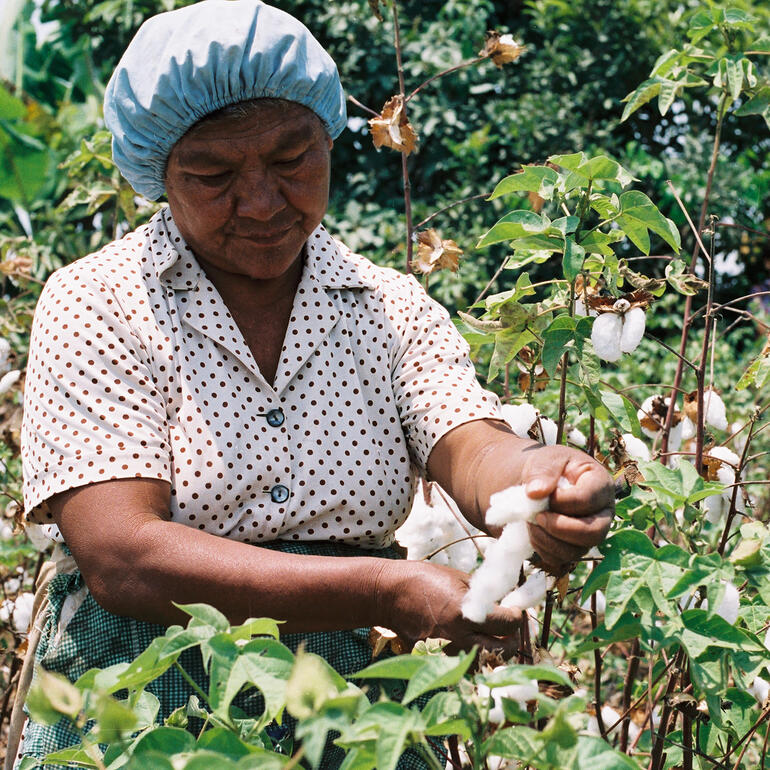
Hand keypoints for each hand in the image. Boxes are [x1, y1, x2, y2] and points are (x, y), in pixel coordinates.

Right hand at [376, 559, 521, 654]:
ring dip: (492, 647)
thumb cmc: (422, 579)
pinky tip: (468, 638)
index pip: (509, 624)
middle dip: (511, 636)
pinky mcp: (437, 658)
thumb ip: (483, 592)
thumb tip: (505, 598)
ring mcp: (448, 651)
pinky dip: (471, 653)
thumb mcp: (457, 578)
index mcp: (467, 613)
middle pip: (504, 648)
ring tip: (489, 632)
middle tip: (508, 624)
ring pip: (485, 659)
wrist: (388, 595)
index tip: (515, 608)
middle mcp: (460, 637)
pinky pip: (464, 661)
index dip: (517, 615)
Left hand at [514, 444, 613, 573]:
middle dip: (561, 528)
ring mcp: (591, 533)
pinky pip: (562, 559)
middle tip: (538, 517)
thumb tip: (536, 492)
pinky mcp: (575, 547)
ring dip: (548, 539)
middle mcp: (603, 513)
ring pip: (578, 550)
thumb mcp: (546, 459)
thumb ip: (542, 471)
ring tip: (531, 522)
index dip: (562, 501)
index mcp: (601, 484)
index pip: (588, 499)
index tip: (539, 494)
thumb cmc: (548, 467)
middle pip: (594, 533)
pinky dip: (543, 549)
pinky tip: (533, 531)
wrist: (539, 482)